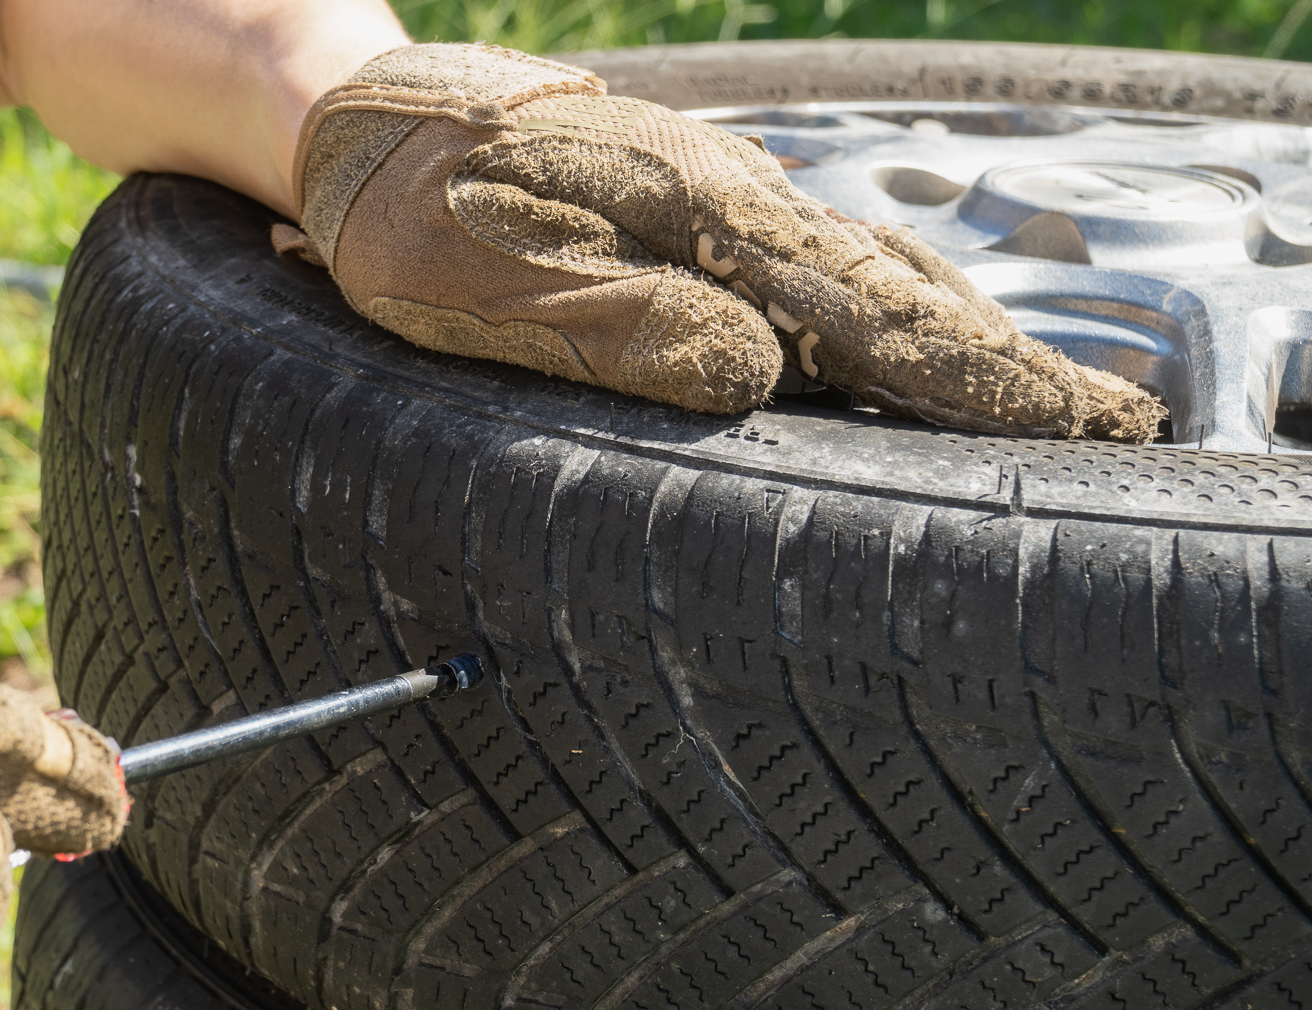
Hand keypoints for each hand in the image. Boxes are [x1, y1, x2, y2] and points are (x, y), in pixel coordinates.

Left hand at [284, 43, 1162, 438]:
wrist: (359, 125)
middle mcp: (729, 209)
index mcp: (702, 233)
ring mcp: (715, 200)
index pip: (870, 323)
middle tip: (1102, 424)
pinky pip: (814, 255)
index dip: (973, 384)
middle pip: (896, 295)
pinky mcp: (688, 205)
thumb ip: (629, 337)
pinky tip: (903, 313)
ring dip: (953, 334)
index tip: (1072, 431)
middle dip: (998, 367)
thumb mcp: (499, 295)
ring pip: (865, 271)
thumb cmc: (416, 219)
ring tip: (1031, 388)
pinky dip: (882, 295)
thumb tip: (758, 380)